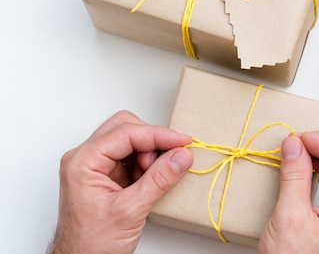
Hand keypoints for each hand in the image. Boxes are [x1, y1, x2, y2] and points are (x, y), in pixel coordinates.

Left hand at [48, 110, 193, 253]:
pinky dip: (146, 164)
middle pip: (126, 128)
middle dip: (151, 141)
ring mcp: (96, 167)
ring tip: (156, 177)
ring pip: (130, 140)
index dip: (158, 135)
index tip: (183, 142)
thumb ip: (158, 180)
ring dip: (150, 154)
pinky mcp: (107, 176)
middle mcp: (86, 159)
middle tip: (170, 158)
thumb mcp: (130, 211)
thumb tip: (181, 156)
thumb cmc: (90, 244)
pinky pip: (131, 156)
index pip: (126, 133)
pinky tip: (151, 180)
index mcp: (83, 162)